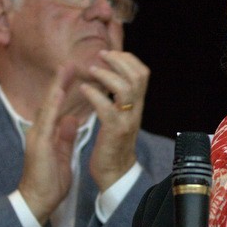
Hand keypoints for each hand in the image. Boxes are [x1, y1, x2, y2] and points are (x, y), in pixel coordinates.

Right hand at [18, 66, 77, 223]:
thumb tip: (72, 120)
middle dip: (60, 81)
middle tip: (71, 61)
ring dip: (56, 87)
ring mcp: (37, 136)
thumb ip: (66, 137)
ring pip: (48, 106)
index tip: (75, 72)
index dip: (65, 89)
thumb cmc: (49, 181)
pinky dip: (52, 106)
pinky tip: (59, 93)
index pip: (57, 107)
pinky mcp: (38, 144)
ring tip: (65, 68)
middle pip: (51, 101)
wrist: (37, 201)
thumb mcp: (62, 155)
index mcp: (47, 133)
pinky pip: (46, 122)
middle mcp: (40, 131)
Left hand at [79, 50, 149, 191]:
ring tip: (92, 70)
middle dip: (119, 60)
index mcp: (137, 105)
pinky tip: (84, 90)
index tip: (110, 53)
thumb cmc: (113, 144)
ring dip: (107, 75)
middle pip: (138, 76)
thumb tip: (111, 77)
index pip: (142, 73)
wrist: (115, 173)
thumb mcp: (120, 116)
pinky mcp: (114, 131)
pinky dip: (95, 95)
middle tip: (101, 55)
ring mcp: (127, 120)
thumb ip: (118, 98)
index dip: (128, 59)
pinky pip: (107, 108)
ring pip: (126, 89)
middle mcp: (135, 110)